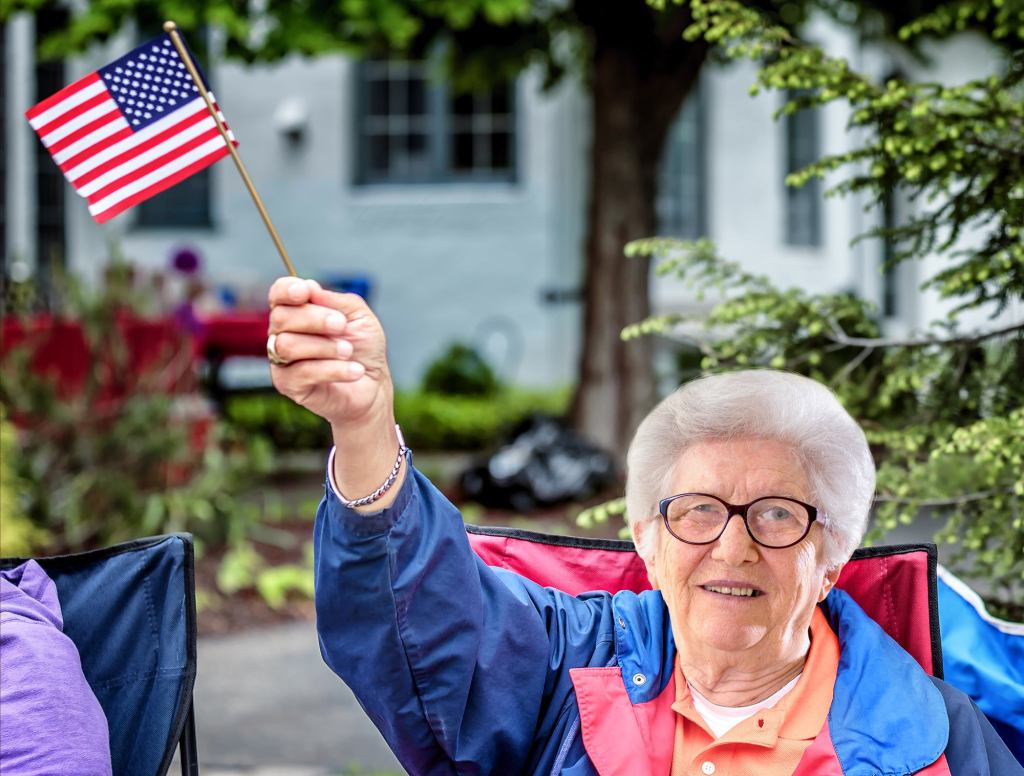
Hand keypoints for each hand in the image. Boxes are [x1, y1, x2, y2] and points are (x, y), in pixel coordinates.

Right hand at [267, 277, 391, 429]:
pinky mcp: (287, 385)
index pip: (278, 294)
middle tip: (342, 326)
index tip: (305, 292)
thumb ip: (335, 300)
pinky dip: (334, 369)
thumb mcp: (360, 316)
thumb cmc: (363, 348)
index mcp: (297, 311)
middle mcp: (282, 333)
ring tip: (348, 352)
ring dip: (325, 346)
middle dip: (315, 319)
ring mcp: (281, 360)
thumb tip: (309, 288)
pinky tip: (355, 371)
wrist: (374, 385)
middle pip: (281, 318)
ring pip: (287, 345)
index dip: (286, 290)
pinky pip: (302, 372)